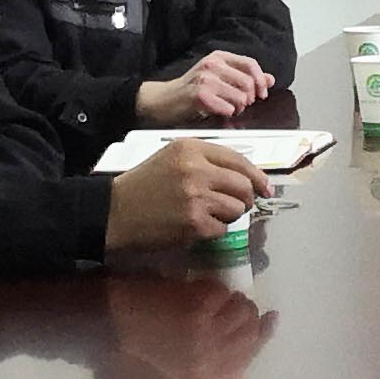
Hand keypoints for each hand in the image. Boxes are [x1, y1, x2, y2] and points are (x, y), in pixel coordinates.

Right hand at [106, 135, 271, 252]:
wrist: (115, 211)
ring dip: (228, 215)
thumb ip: (206, 161)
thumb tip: (245, 177)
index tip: (264, 186)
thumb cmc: (144, 184)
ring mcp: (197, 197)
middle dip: (246, 198)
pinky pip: (223, 228)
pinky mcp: (195, 223)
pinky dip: (214, 230)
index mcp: (192, 148)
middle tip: (238, 205)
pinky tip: (195, 226)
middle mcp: (197, 169)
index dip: (256, 175)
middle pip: (243, 185)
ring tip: (207, 214)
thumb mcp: (172, 158)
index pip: (238, 159)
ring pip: (237, 208)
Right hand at [137, 52, 276, 125]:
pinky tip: (220, 112)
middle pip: (248, 82)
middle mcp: (212, 64)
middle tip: (241, 105)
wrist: (163, 100)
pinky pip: (227, 108)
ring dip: (239, 108)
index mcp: (219, 57)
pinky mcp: (199, 95)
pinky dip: (228, 113)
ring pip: (240, 96)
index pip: (250, 64)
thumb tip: (270, 79)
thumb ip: (243, 77)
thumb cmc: (191, 91)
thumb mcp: (219, 78)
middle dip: (249, 98)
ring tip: (229, 109)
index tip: (262, 94)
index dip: (261, 80)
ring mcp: (205, 79)